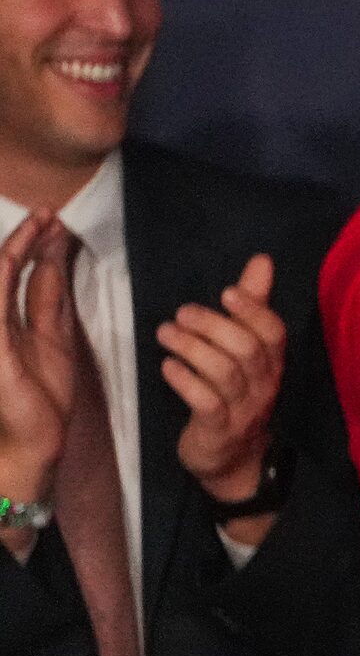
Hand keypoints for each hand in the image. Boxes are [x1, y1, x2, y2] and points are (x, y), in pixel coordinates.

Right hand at [0, 213, 79, 511]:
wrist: (34, 441)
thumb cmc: (42, 400)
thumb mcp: (55, 341)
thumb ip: (52, 305)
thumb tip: (56, 267)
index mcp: (14, 321)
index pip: (25, 276)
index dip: (41, 249)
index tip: (58, 226)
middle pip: (11, 269)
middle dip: (32, 239)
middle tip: (51, 214)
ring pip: (1, 275)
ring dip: (21, 246)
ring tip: (43, 222)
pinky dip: (5, 270)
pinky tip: (18, 250)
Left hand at [160, 253, 286, 501]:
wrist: (233, 460)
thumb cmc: (235, 394)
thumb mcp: (247, 351)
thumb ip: (253, 306)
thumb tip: (262, 260)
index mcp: (272, 364)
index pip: (274, 333)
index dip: (253, 310)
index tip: (226, 293)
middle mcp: (264, 385)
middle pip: (246, 348)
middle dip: (211, 326)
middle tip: (180, 315)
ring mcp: (243, 409)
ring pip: (224, 372)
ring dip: (190, 347)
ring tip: (165, 333)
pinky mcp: (218, 429)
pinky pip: (205, 401)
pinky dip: (183, 380)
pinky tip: (167, 366)